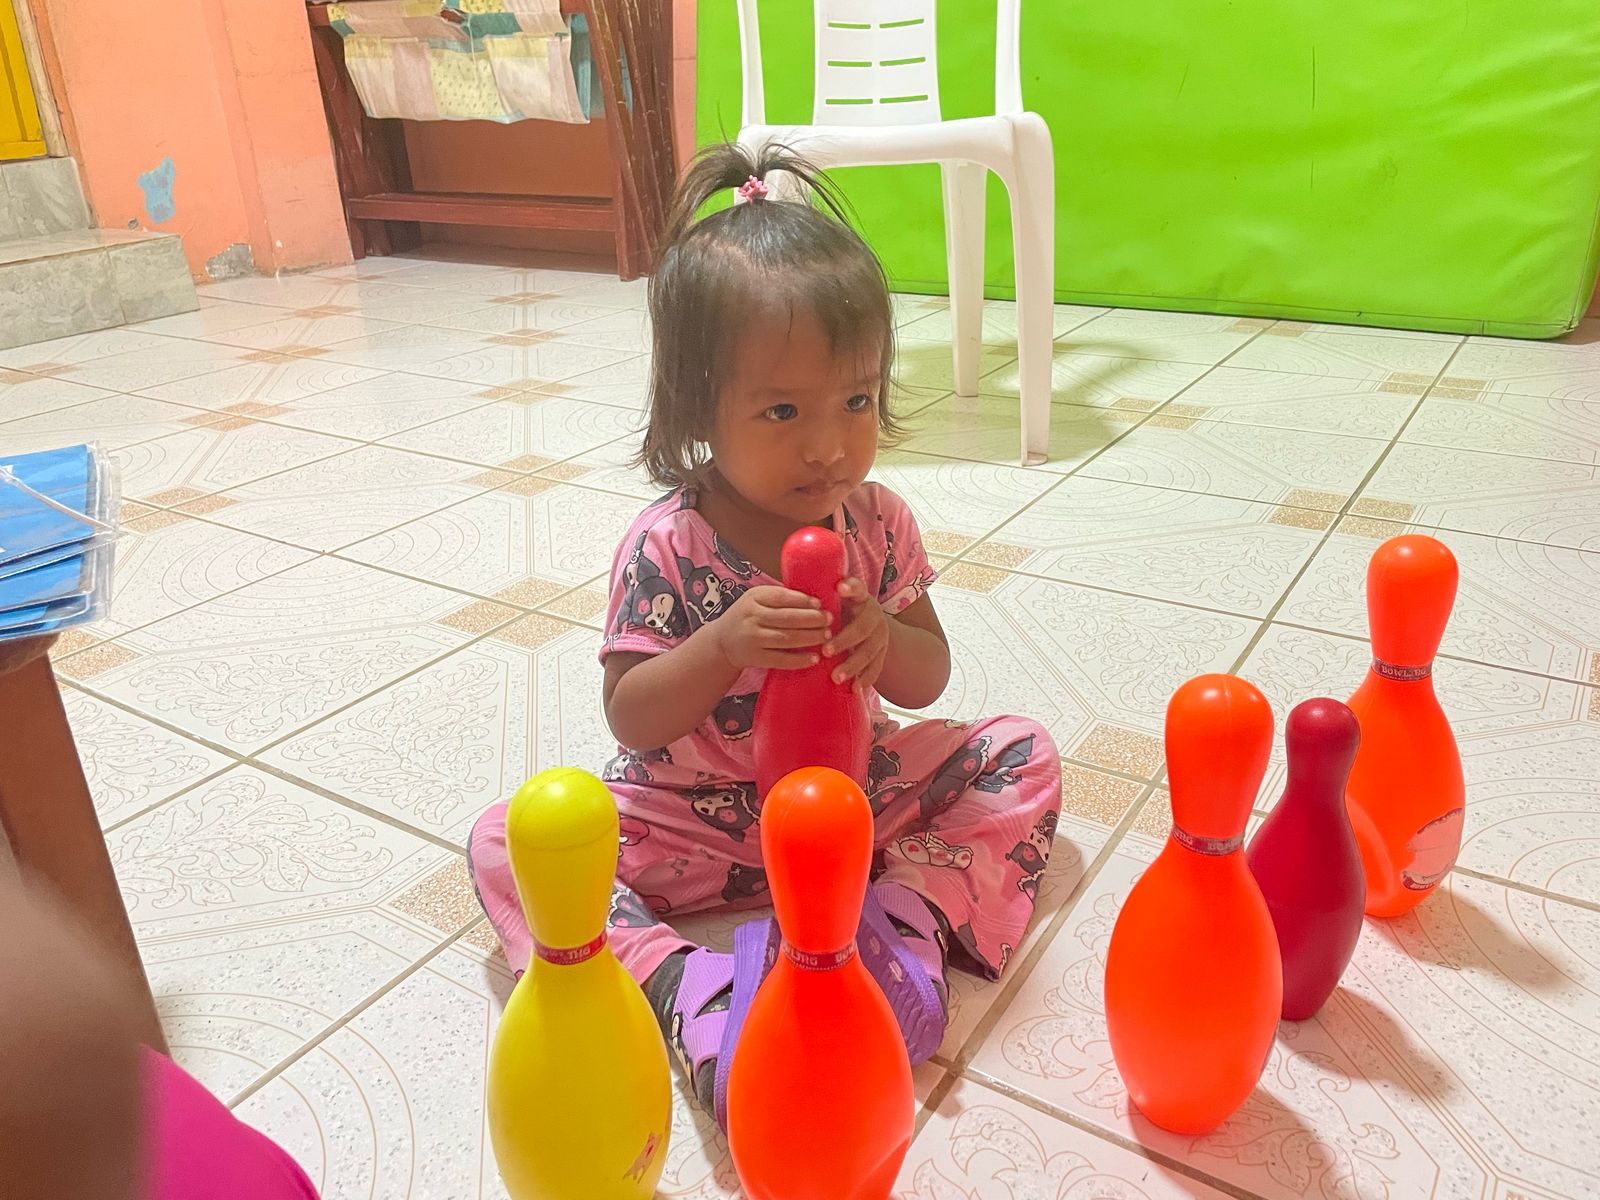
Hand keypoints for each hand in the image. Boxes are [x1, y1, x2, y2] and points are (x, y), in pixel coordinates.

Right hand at [710, 585, 829, 670]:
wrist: (721, 643)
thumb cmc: (747, 617)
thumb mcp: (756, 600)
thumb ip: (779, 597)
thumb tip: (815, 599)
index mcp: (753, 598)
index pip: (781, 597)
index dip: (802, 600)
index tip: (820, 604)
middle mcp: (752, 617)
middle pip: (787, 618)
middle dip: (812, 619)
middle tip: (829, 620)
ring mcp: (753, 639)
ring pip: (786, 638)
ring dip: (810, 638)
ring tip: (826, 636)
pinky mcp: (756, 658)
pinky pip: (781, 660)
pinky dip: (799, 660)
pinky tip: (815, 658)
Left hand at [825, 578, 888, 692]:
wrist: (869, 623)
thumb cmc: (842, 611)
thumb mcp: (835, 599)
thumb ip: (821, 596)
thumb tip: (793, 589)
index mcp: (860, 597)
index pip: (857, 588)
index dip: (851, 587)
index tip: (840, 588)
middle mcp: (874, 614)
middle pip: (862, 628)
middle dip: (844, 640)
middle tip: (826, 651)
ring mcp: (880, 635)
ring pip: (869, 651)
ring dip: (853, 665)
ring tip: (836, 677)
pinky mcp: (883, 652)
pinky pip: (877, 667)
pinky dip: (866, 679)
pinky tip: (855, 689)